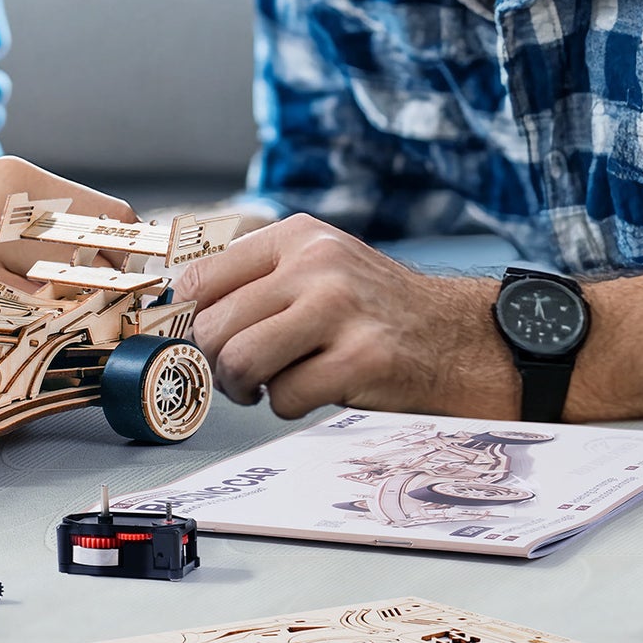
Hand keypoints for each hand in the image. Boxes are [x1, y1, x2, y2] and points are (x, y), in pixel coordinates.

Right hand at [0, 155, 132, 370]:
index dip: (125, 264)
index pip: (113, 221)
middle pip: (99, 271)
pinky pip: (16, 349)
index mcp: (10, 180)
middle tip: (97, 337)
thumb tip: (123, 271)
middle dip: (107, 309)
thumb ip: (39, 233)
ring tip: (49, 355)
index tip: (123, 294)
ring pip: (66, 314)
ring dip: (70, 342)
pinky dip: (27, 367)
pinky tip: (6, 369)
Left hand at [174, 214, 515, 417]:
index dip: (190, 318)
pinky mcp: (362, 359)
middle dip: (215, 363)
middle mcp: (316, 264)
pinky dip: (287, 407)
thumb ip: (259, 279)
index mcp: (296, 236)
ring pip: (241, 360)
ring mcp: (340, 309)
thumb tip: (182, 310)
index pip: (200, 276)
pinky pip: (285, 397)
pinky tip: (311, 393)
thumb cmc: (376, 311)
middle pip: (214, 324)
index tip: (201, 339)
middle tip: (237, 375)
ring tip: (265, 387)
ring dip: (244, 389)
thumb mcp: (319, 267)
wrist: (460, 338)